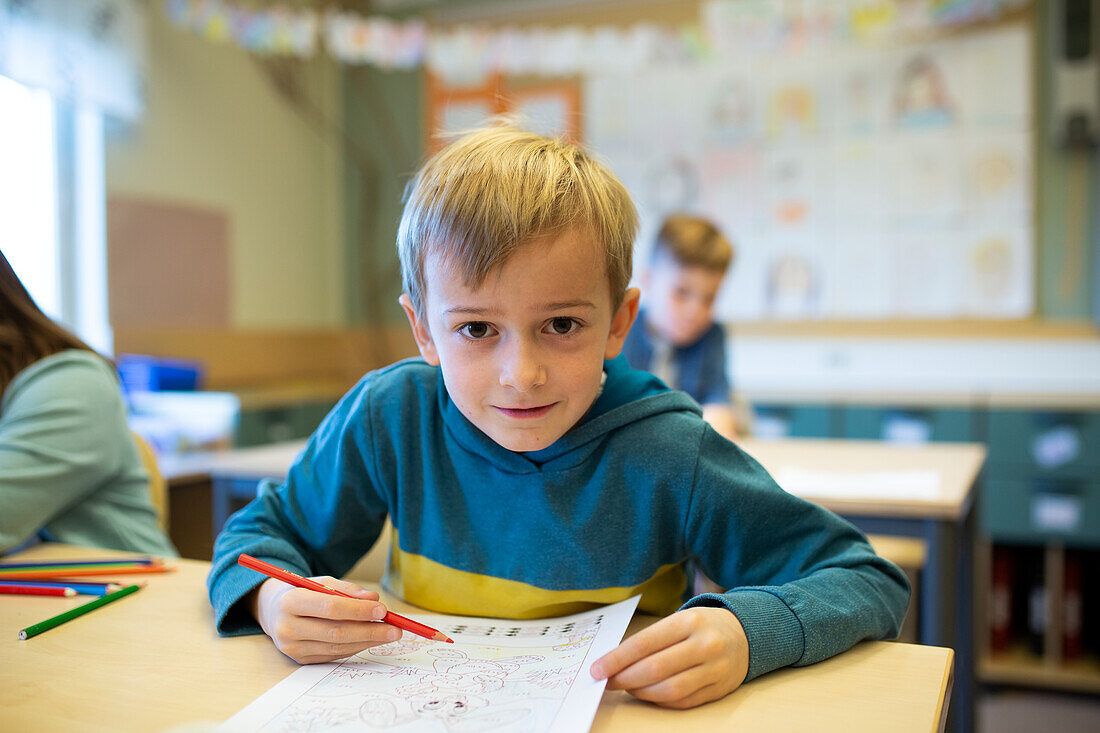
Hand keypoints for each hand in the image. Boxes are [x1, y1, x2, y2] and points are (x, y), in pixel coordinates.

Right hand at [249, 576, 401, 663]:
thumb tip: (374, 598)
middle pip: (335, 632)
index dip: (358, 610)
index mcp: (290, 602)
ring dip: (367, 641)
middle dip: (369, 631)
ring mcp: (292, 648)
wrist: (273, 610)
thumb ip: (347, 590)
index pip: (330, 608)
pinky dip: (355, 647)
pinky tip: (370, 639)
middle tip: (394, 629)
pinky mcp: (300, 659)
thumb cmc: (303, 592)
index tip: (382, 610)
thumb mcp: (322, 583)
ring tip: (388, 634)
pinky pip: (333, 654)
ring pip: (336, 647)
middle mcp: (287, 628)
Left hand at [589, 607, 748, 708]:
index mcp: (689, 622)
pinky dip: (660, 701)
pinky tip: (649, 694)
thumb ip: (652, 639)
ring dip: (641, 692)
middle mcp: (704, 645)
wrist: (745, 634)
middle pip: (654, 669)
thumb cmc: (702, 626)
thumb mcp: (680, 620)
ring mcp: (714, 669)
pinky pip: (683, 701)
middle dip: (624, 678)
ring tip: (628, 688)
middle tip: (607, 681)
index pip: (645, 643)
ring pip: (668, 690)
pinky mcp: (718, 689)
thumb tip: (616, 661)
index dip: (617, 659)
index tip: (597, 669)